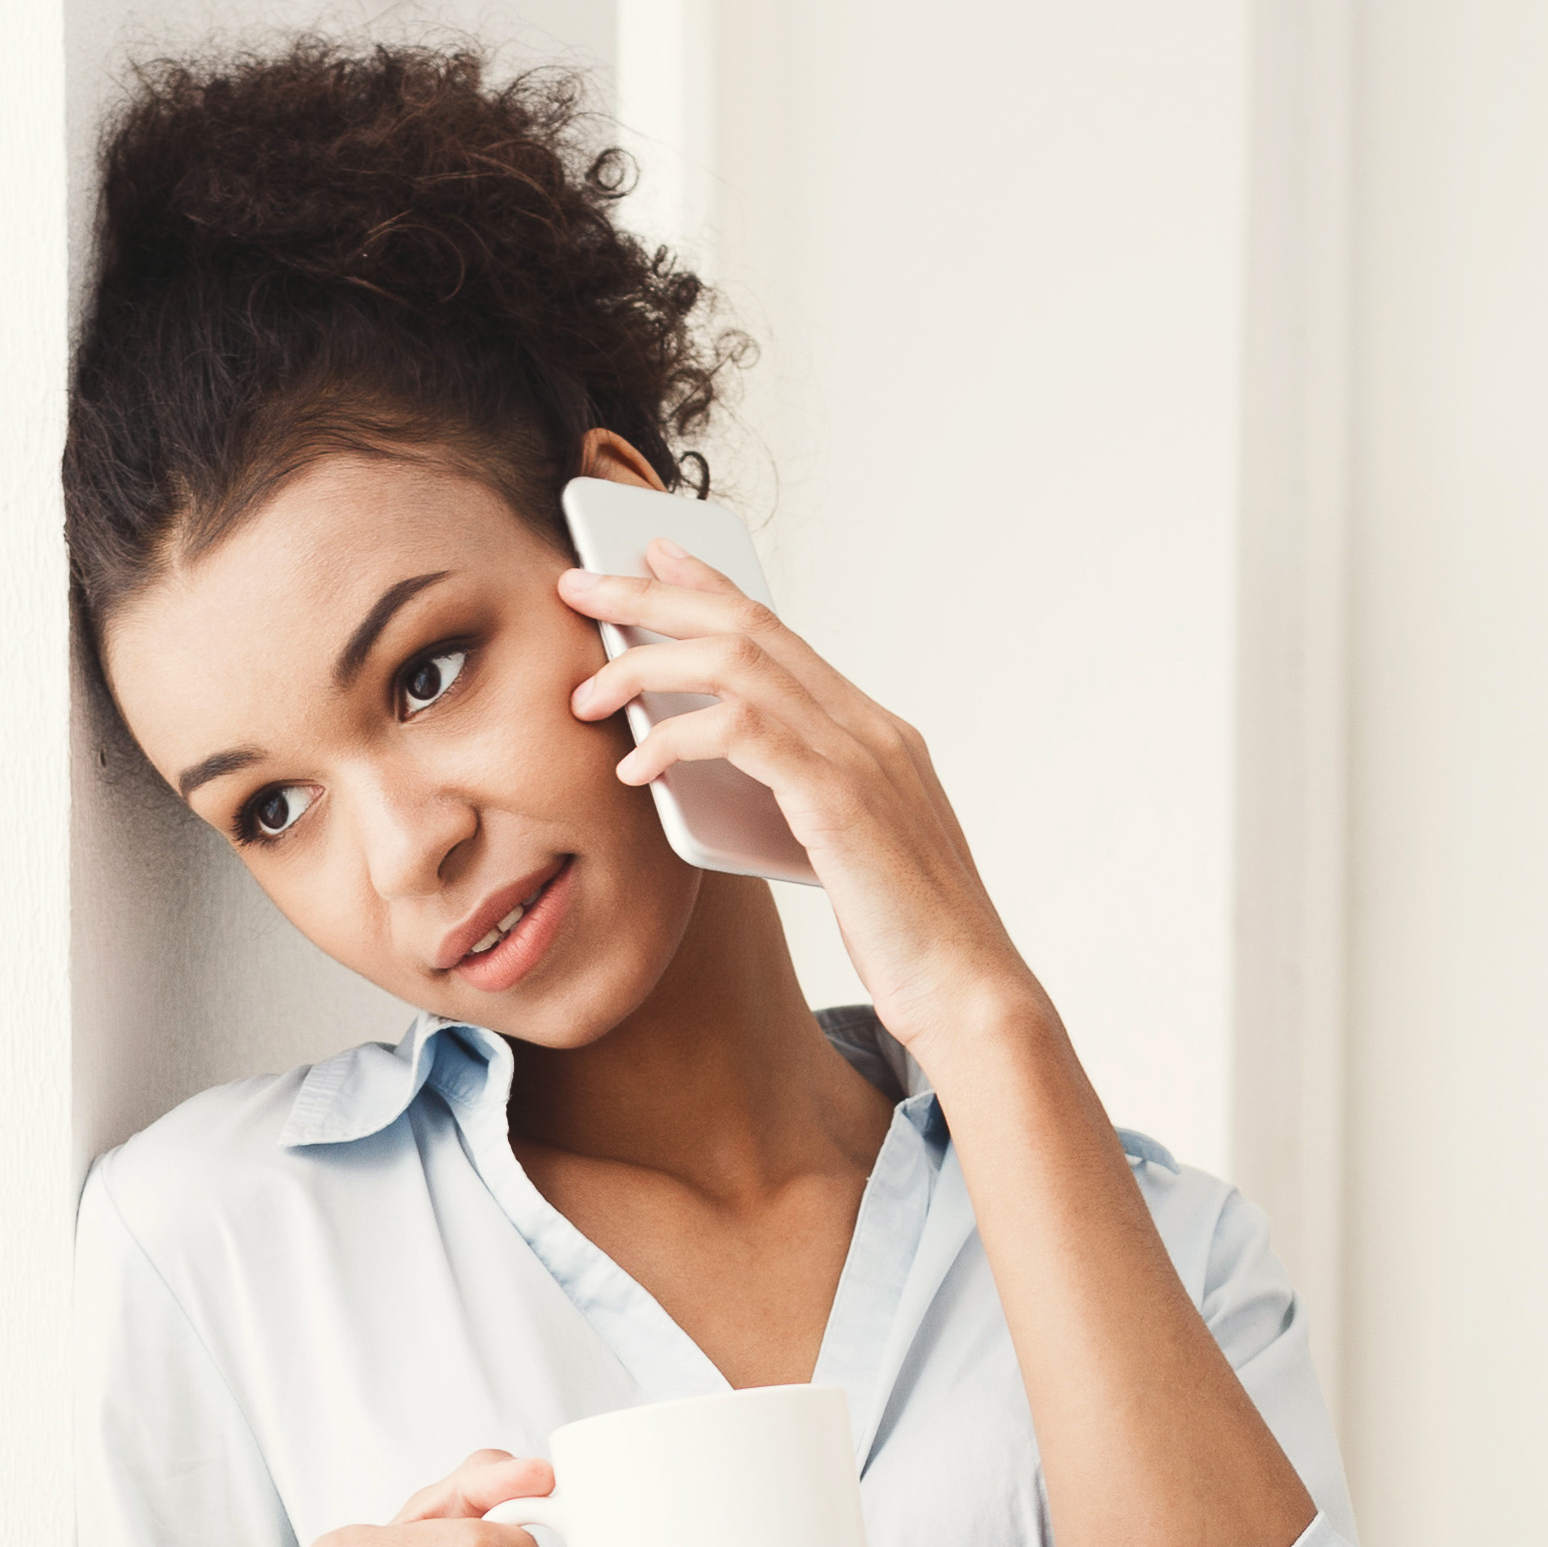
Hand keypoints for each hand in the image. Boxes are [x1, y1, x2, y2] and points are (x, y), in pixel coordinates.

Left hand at [557, 543, 1046, 1058]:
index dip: (710, 586)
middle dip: (655, 597)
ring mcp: (862, 757)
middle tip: (580, 585)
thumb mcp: (836, 849)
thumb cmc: (902, 935)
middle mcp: (871, 727)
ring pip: (739, 664)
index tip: (650, 557)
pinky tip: (636, 765)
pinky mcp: (841, 802)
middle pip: (750, 627)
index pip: (779, 633)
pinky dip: (677, 738)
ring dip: (648, 665)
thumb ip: (786, 798)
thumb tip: (702, 775)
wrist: (967, 990)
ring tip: (588, 693)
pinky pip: (744, 735)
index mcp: (872, 732)